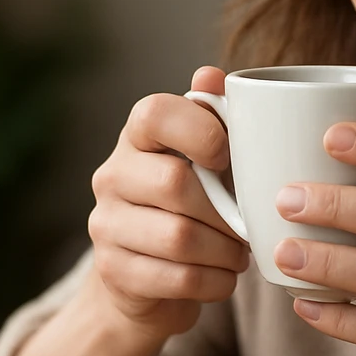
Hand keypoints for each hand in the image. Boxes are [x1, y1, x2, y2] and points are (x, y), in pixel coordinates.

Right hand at [85, 66, 249, 340]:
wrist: (146, 279)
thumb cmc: (189, 205)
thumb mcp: (204, 160)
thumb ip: (213, 117)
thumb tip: (211, 74)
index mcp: (136, 137)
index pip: (155, 114)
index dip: (199, 130)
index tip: (226, 156)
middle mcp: (111, 176)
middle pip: (174, 183)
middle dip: (225, 210)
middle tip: (249, 225)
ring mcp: (106, 225)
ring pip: (179, 238)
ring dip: (225, 250)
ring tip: (240, 253)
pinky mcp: (114, 271)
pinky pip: (177, 278)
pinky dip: (214, 281)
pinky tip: (223, 277)